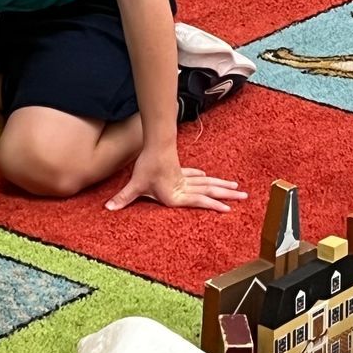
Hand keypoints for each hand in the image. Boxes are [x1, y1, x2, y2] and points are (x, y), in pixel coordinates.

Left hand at [106, 148, 247, 212]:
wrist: (155, 143)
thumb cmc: (147, 165)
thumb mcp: (135, 184)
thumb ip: (123, 198)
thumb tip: (108, 208)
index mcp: (177, 194)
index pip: (199, 200)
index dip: (213, 205)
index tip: (228, 208)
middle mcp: (184, 187)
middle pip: (210, 190)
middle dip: (227, 194)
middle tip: (244, 196)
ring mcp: (185, 178)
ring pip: (208, 183)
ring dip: (222, 186)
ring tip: (237, 189)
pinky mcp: (181, 171)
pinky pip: (197, 176)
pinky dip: (205, 178)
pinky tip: (209, 178)